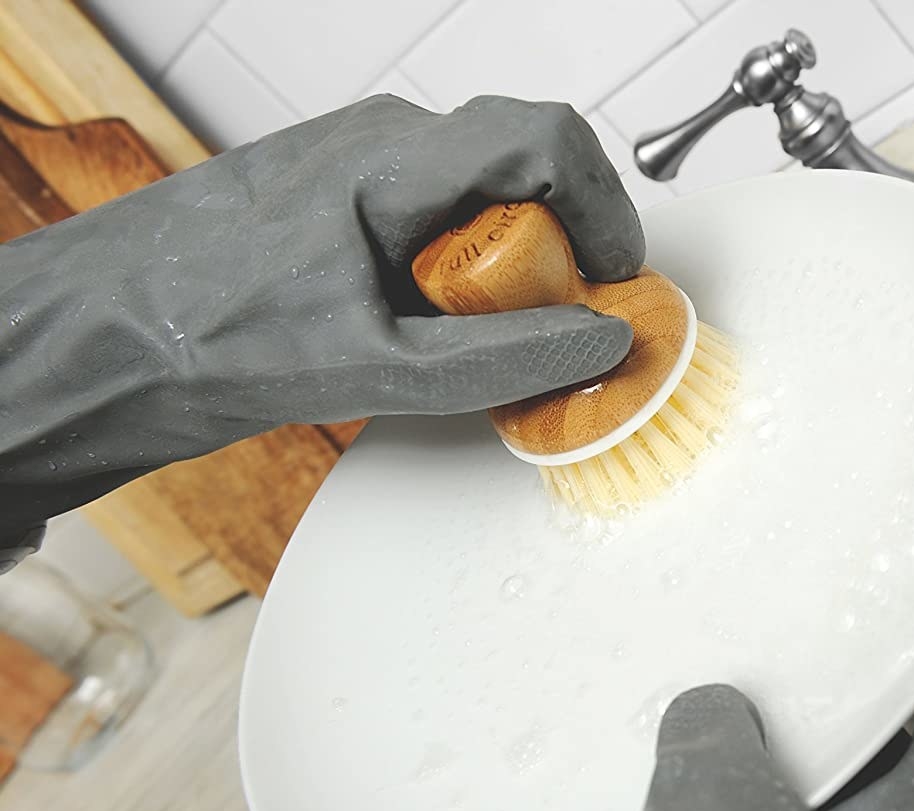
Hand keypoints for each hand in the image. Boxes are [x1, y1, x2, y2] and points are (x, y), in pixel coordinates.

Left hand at [0, 94, 641, 540]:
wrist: (98, 339)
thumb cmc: (201, 334)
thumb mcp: (376, 366)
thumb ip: (502, 356)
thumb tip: (596, 341)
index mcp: (393, 159)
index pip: (546, 139)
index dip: (603, 208)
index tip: (611, 281)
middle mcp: (382, 142)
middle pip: (522, 170)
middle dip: (557, 250)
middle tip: (548, 326)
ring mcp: (358, 163)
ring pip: (479, 197)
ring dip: (505, 268)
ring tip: (472, 340)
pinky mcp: (343, 198)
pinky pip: (436, 217)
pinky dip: (459, 273)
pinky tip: (426, 330)